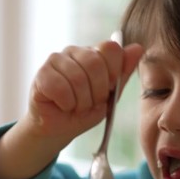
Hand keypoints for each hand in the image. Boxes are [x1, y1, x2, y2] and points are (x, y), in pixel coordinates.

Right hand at [27, 40, 143, 142]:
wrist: (59, 130)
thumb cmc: (83, 112)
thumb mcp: (110, 96)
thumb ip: (123, 73)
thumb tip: (138, 48)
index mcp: (94, 53)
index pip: (111, 49)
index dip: (114, 73)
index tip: (108, 90)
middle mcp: (75, 51)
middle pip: (95, 63)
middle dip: (97, 92)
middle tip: (90, 103)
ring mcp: (56, 59)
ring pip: (78, 78)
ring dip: (81, 102)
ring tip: (75, 107)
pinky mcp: (42, 73)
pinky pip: (60, 88)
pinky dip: (66, 104)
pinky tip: (62, 105)